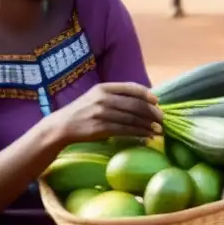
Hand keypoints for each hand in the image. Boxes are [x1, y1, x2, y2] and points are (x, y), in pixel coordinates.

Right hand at [43, 83, 162, 147]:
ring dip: (148, 125)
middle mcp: (103, 99)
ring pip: (132, 119)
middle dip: (151, 112)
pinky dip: (139, 133)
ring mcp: (101, 113)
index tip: (157, 101)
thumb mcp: (97, 96)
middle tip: (162, 119)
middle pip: (135, 104)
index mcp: (104, 88)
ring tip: (158, 130)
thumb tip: (144, 101)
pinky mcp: (100, 128)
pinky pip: (125, 130)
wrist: (62, 126)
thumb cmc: (84, 110)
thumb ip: (117, 96)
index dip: (147, 95)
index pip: (131, 88)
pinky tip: (147, 136)